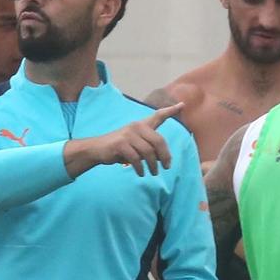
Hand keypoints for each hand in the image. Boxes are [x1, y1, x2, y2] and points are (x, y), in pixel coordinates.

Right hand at [66, 104, 183, 177]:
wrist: (97, 149)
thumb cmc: (119, 148)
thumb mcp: (136, 145)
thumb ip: (149, 148)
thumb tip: (163, 158)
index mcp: (141, 125)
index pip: (158, 116)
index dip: (171, 110)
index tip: (182, 105)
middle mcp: (136, 126)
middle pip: (158, 142)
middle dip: (165, 156)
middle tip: (166, 167)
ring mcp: (128, 135)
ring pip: (148, 152)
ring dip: (153, 165)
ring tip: (153, 173)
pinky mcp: (121, 144)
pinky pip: (136, 159)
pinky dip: (140, 168)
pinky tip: (141, 173)